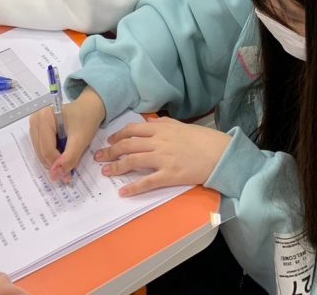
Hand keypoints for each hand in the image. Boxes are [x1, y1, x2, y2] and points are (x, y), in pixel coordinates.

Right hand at [30, 87, 105, 183]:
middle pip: (41, 151)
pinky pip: (41, 149)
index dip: (57, 164)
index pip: (47, 149)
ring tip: (68, 159)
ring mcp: (35, 124)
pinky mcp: (37, 130)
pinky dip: (52, 155)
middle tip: (69, 172)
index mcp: (44, 117)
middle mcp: (36, 119)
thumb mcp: (80, 140)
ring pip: (40, 153)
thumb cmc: (86, 121)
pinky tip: (62, 152)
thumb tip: (54, 175)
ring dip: (53, 161)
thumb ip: (68, 158)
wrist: (89, 109)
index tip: (68, 175)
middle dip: (55, 164)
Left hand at [94, 118, 231, 196]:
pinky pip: (147, 182)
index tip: (109, 141)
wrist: (218, 153)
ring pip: (133, 161)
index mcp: (160, 129)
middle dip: (110, 151)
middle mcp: (158, 142)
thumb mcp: (179, 125)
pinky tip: (123, 192)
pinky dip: (133, 187)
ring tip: (105, 172)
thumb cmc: (200, 139)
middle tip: (99, 157)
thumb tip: (147, 123)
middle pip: (128, 145)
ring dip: (116, 167)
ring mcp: (163, 159)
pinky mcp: (169, 176)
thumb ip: (162, 124)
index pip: (132, 130)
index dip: (118, 136)